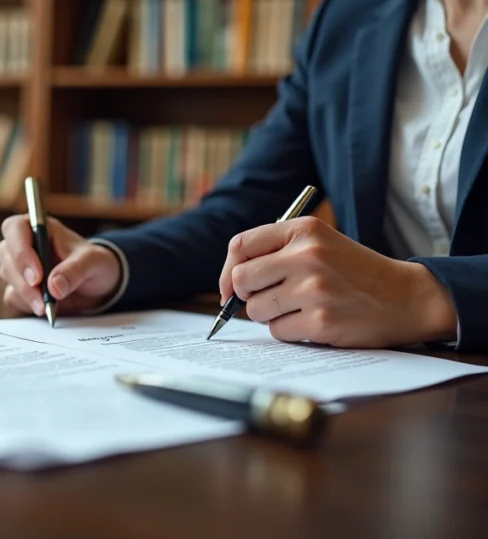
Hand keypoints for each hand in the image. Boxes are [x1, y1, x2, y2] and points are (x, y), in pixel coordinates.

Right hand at [0, 215, 121, 315]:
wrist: (97, 286)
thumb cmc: (94, 263)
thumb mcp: (94, 262)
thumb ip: (75, 270)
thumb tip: (54, 286)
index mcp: (40, 227)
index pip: (15, 228)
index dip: (20, 250)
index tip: (37, 276)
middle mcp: (24, 243)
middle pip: (7, 255)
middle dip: (23, 280)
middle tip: (44, 299)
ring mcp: (18, 266)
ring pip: (7, 277)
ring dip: (26, 295)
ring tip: (48, 306)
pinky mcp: (18, 287)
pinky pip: (11, 296)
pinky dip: (25, 305)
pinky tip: (44, 308)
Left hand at [218, 217, 457, 347]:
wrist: (407, 297)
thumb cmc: (354, 272)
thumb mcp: (319, 244)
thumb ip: (276, 253)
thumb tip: (229, 283)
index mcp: (304, 230)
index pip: (241, 245)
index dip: (229, 270)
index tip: (232, 286)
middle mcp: (307, 255)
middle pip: (241, 279)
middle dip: (246, 295)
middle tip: (269, 299)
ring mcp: (314, 289)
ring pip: (256, 309)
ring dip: (270, 315)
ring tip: (299, 308)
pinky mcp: (321, 320)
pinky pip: (277, 331)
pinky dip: (289, 331)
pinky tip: (313, 321)